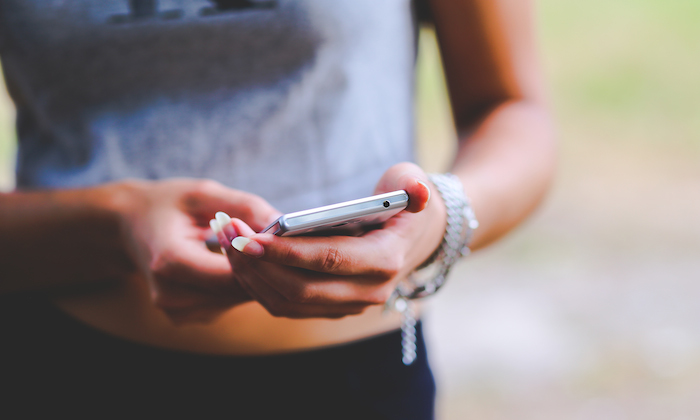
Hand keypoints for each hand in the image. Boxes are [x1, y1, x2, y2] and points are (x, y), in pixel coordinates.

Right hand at [114, 178, 280, 323]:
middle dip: (266, 268)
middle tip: (287, 245)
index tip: (286, 241)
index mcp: (170, 262)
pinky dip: (240, 283)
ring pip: (237, 299)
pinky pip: (228, 302)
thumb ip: (245, 207)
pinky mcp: (184, 317)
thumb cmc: (167, 204)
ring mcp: (176, 311)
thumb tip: (285, 224)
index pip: (233, 274)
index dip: (263, 259)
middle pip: (238, 290)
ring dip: (256, 276)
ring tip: (261, 248)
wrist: (128, 226)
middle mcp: (170, 294)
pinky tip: (240, 262)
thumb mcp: (203, 193)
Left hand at [220, 162, 445, 318]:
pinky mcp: (330, 309)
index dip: (286, 252)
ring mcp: (349, 306)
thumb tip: (416, 190)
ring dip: (251, 276)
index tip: (248, 237)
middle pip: (301, 289)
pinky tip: (239, 258)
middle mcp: (368, 293)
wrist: (416, 237)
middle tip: (227, 235)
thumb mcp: (412, 182)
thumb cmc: (403, 203)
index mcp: (385, 261)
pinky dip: (258, 285)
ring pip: (288, 303)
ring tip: (225, 242)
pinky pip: (286, 306)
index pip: (329, 261)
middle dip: (258, 264)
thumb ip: (412, 184)